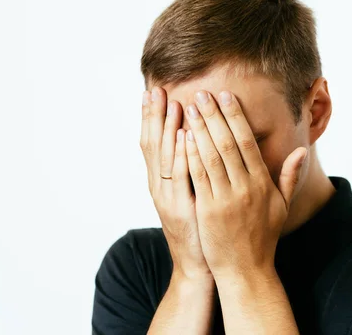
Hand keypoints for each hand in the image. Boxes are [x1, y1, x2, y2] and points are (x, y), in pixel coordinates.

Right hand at [140, 87, 211, 280]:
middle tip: (154, 88)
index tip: (153, 91)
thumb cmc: (199, 226)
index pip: (154, 143)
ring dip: (169, 129)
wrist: (198, 264)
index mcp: (162, 182)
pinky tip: (187, 136)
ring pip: (166, 158)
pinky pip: (183, 177)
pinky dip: (183, 155)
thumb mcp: (190, 195)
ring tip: (172, 103)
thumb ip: (190, 168)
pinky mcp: (183, 209)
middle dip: (154, 117)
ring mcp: (169, 198)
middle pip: (153, 146)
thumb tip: (194, 139)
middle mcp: (160, 187)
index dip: (152, 118)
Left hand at [183, 90, 307, 277]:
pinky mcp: (208, 210)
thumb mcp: (281, 207)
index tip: (225, 96)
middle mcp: (245, 187)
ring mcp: (226, 199)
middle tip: (202, 93)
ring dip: (200, 129)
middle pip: (228, 144)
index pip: (248, 142)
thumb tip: (301, 151)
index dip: (235, 117)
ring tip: (190, 108)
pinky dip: (190, 155)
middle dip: (214, 116)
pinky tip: (183, 137)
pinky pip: (198, 177)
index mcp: (262, 183)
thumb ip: (288, 176)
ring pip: (211, 156)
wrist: (247, 270)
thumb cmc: (263, 237)